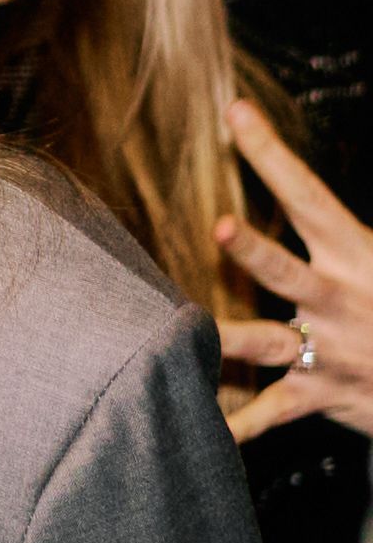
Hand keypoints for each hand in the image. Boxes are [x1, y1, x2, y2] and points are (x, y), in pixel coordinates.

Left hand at [221, 94, 372, 444]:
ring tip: (187, 331)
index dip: (272, 155)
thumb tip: (310, 189)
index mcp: (359, 255)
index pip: (310, 195)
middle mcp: (339, 300)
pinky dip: (236, 424)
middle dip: (256, 252)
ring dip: (227, 338)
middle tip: (223, 228)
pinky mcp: (319, 393)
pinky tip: (197, 428)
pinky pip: (270, 412)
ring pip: (267, 342)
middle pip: (288, 270)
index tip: (235, 115)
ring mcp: (328, 348)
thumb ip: (346, 229)